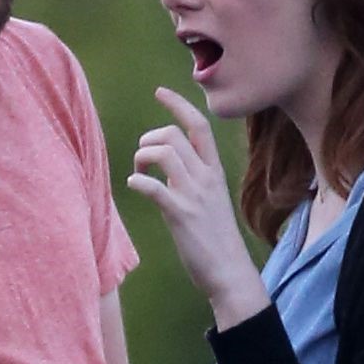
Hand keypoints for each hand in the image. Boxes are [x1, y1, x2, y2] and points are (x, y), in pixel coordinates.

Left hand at [128, 91, 265, 324]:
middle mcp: (206, 178)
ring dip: (142, 156)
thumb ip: (194, 179)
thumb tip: (168, 166)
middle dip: (150, 137)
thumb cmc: (216, 238)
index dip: (179, 104)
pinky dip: (138, 181)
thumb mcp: (211, 199)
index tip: (160, 91)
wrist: (229, 272)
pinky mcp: (181, 215)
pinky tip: (134, 185)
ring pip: (164, 153)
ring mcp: (194, 195)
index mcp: (214, 172)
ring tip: (138, 171)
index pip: (199, 126)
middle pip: (175, 134)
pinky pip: (154, 187)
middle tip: (142, 158)